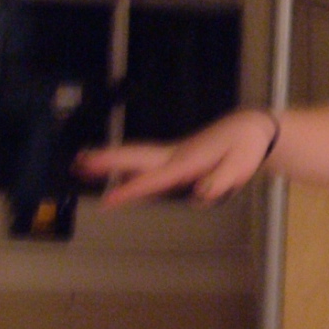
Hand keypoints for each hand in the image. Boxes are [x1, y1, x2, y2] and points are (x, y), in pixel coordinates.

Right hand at [74, 109, 278, 208]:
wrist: (250, 129)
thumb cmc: (246, 149)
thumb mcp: (241, 166)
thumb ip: (221, 181)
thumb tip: (201, 193)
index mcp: (189, 161)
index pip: (157, 178)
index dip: (133, 190)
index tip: (108, 200)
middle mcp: (176, 155)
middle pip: (137, 157)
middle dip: (108, 160)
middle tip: (78, 163)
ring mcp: (175, 153)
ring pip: (139, 157)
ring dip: (112, 159)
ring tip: (82, 165)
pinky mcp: (177, 155)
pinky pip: (148, 161)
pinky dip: (129, 164)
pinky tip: (119, 175)